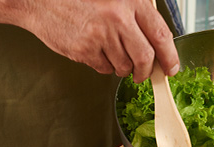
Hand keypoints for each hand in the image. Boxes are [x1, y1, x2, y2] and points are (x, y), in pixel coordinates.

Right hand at [23, 0, 179, 81]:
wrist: (41, 0)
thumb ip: (136, 13)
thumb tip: (157, 42)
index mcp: (130, 2)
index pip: (161, 35)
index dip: (170, 56)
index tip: (171, 68)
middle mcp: (117, 18)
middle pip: (145, 58)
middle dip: (146, 71)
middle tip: (143, 73)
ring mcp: (100, 36)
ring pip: (124, 66)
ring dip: (123, 68)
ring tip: (113, 54)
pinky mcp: (85, 50)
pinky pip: (104, 68)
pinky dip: (104, 66)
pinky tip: (97, 51)